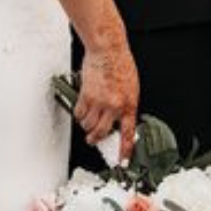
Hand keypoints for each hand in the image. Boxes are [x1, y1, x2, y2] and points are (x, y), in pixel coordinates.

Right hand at [75, 38, 139, 158]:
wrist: (108, 49)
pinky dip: (79, 114)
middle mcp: (115, 106)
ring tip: (87, 118)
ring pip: (89, 124)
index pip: (128, 134)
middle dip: (95, 139)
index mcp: (129, 104)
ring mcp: (100, 102)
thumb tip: (120, 118)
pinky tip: (81, 108)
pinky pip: (79, 113)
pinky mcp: (86, 95)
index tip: (122, 161)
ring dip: (86, 124)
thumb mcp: (131, 87)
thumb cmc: (120, 63)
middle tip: (92, 139)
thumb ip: (126, 104)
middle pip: (102, 133)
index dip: (125, 150)